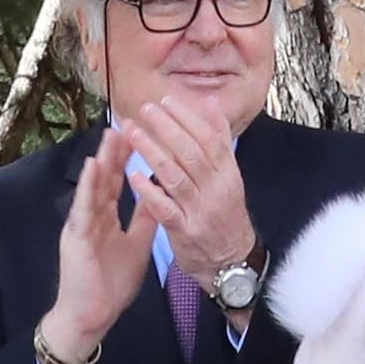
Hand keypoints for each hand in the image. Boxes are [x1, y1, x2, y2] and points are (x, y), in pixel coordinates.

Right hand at [43, 119, 153, 363]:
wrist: (92, 314)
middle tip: (127, 119)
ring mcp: (81, 223)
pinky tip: (93, 166)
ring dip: (102, 159)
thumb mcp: (137, 244)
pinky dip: (88, 187)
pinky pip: (83, 207)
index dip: (127, 156)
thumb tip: (158, 194)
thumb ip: (145, 218)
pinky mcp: (75, 236)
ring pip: (93, 186)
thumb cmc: (110, 283)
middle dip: (116, 149)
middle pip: (105, 175)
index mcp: (104, 216)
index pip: (117, 179)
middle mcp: (91, 214)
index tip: (140, 132)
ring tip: (111, 133)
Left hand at [119, 88, 259, 286]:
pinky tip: (133, 176)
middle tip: (144, 110)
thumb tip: (212, 105)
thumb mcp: (229, 178)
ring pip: (176, 176)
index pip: (209, 137)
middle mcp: (217, 188)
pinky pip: (165, 209)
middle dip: (166, 128)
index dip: (187, 117)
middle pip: (191, 152)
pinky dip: (149, 191)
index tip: (166, 100)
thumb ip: (219, 143)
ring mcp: (201, 211)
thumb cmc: (224, 215)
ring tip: (132, 133)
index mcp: (228, 173)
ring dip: (152, 152)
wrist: (231, 262)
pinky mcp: (186, 232)